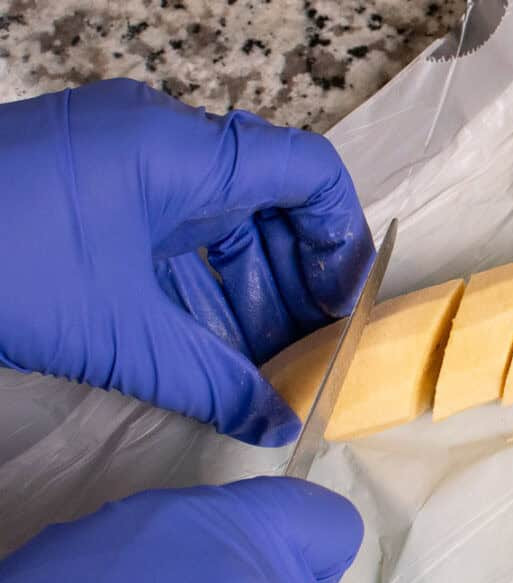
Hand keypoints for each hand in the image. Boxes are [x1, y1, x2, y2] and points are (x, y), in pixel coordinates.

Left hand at [0, 79, 373, 446]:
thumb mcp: (119, 337)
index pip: (307, 173)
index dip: (341, 243)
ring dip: (245, 291)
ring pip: (214, 220)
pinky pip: (166, 228)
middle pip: (266, 202)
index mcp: (177, 151)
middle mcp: (155, 140)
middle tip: (305, 354)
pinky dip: (193, 284)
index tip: (341, 312)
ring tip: (258, 365)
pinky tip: (203, 344)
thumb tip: (277, 424)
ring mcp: (114, 159)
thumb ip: (212, 383)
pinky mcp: (83, 186)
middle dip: (293, 283)